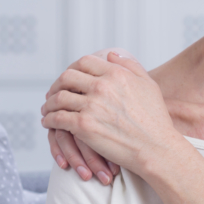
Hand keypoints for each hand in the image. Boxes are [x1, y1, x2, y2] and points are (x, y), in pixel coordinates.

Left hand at [41, 51, 180, 181]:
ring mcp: (91, 106)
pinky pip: (56, 117)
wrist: (155, 148)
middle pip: (67, 77)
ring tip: (48, 109)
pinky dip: (49, 119)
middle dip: (57, 84)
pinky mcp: (83, 125)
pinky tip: (49, 122)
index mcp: (117, 74)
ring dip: (49, 103)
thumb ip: (130, 66)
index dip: (73, 68)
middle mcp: (102, 86)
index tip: (70, 78)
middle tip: (54, 93)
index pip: (85, 62)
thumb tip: (111, 55)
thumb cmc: (155, 119)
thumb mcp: (149, 85)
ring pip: (58, 97)